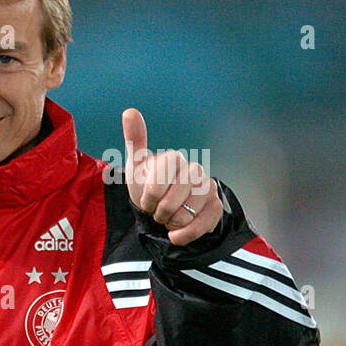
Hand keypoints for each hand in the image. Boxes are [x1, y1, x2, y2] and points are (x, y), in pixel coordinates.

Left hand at [122, 108, 221, 245]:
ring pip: (188, 213)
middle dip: (160, 211)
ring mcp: (208, 188)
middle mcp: (195, 170)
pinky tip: (175, 234)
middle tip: (156, 211)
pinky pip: (202, 224)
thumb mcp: (136, 165)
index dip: (150, 195)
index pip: (160, 179)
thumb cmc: (147, 186)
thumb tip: (129, 111)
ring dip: (171, 222)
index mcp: (174, 159)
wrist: (161, 210)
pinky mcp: (215, 206)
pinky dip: (184, 234)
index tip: (146, 200)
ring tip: (167, 218)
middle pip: (174, 199)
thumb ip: (135, 140)